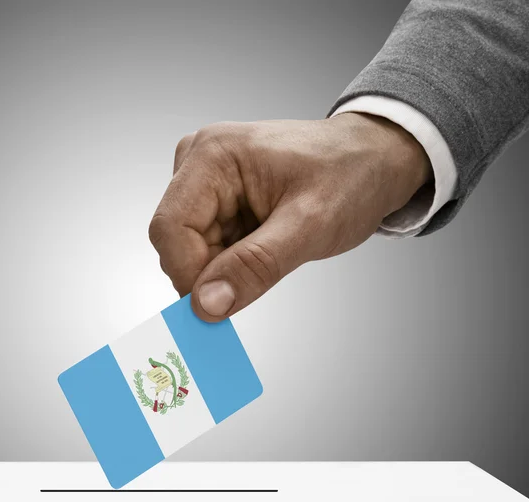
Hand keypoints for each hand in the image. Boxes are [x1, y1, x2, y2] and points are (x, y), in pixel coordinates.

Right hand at [149, 114, 430, 320]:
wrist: (372, 161)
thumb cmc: (350, 176)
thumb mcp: (309, 226)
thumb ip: (255, 265)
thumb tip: (205, 304)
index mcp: (213, 155)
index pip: (169, 228)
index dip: (188, 274)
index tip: (219, 306)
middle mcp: (199, 164)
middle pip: (177, 242)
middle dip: (212, 272)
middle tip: (260, 275)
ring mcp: (206, 182)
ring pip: (191, 250)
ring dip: (226, 268)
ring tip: (273, 250)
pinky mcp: (216, 200)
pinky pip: (207, 247)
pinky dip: (232, 262)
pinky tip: (265, 247)